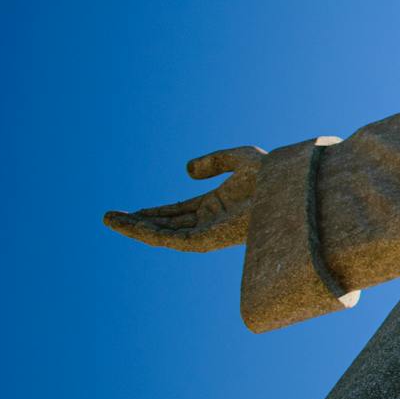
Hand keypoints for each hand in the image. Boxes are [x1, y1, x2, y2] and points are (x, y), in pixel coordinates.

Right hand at [105, 146, 266, 250]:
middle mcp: (212, 221)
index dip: (155, 212)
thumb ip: (214, 161)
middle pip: (167, 225)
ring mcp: (210, 231)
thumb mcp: (239, 159)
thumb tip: (187, 171)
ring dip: (137, 229)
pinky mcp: (210, 239)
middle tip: (109, 218)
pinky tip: (132, 224)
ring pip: (166, 235)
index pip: (178, 212)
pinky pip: (175, 239)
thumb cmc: (274, 174)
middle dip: (139, 222)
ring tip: (110, 221)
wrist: (290, 187)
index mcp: (217, 206)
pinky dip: (152, 233)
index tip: (131, 211)